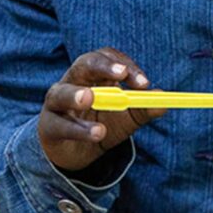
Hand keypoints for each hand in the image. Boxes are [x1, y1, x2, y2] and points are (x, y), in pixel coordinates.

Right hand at [39, 47, 160, 171]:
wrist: (77, 154)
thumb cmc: (101, 125)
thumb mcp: (126, 118)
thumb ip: (143, 109)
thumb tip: (164, 102)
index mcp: (93, 75)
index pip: (106, 58)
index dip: (124, 65)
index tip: (143, 83)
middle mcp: (72, 82)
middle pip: (84, 64)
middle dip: (102, 67)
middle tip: (120, 74)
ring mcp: (56, 104)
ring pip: (61, 93)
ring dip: (76, 95)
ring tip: (90, 99)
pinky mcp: (48, 127)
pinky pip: (60, 125)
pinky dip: (79, 130)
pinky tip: (97, 134)